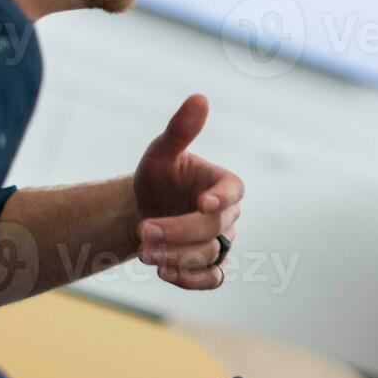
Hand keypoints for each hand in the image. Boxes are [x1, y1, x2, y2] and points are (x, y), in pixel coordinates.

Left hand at [134, 94, 243, 289]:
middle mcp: (228, 214)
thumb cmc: (158, 178)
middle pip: (214, 228)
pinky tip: (163, 272)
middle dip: (179, 231)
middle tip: (144, 232)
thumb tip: (199, 97)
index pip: (234, 191)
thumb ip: (180, 130)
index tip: (203, 203)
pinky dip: (190, 280)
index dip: (222, 198)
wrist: (144, 210)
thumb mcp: (162, 153)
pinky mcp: (210, 266)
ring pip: (210, 255)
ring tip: (144, 252)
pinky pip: (212, 279)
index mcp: (224, 183)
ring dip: (177, 257)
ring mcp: (221, 242)